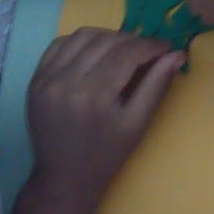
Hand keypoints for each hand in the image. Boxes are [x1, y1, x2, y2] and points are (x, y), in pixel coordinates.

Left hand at [25, 27, 182, 208]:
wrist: (64, 177)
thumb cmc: (106, 155)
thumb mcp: (137, 123)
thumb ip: (157, 85)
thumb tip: (177, 54)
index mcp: (94, 96)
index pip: (127, 53)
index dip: (151, 45)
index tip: (166, 47)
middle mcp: (66, 82)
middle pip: (106, 41)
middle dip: (133, 40)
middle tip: (148, 51)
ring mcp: (46, 79)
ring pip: (82, 35)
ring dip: (107, 36)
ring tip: (122, 50)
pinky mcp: (36, 79)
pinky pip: (60, 44)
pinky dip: (81, 41)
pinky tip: (95, 53)